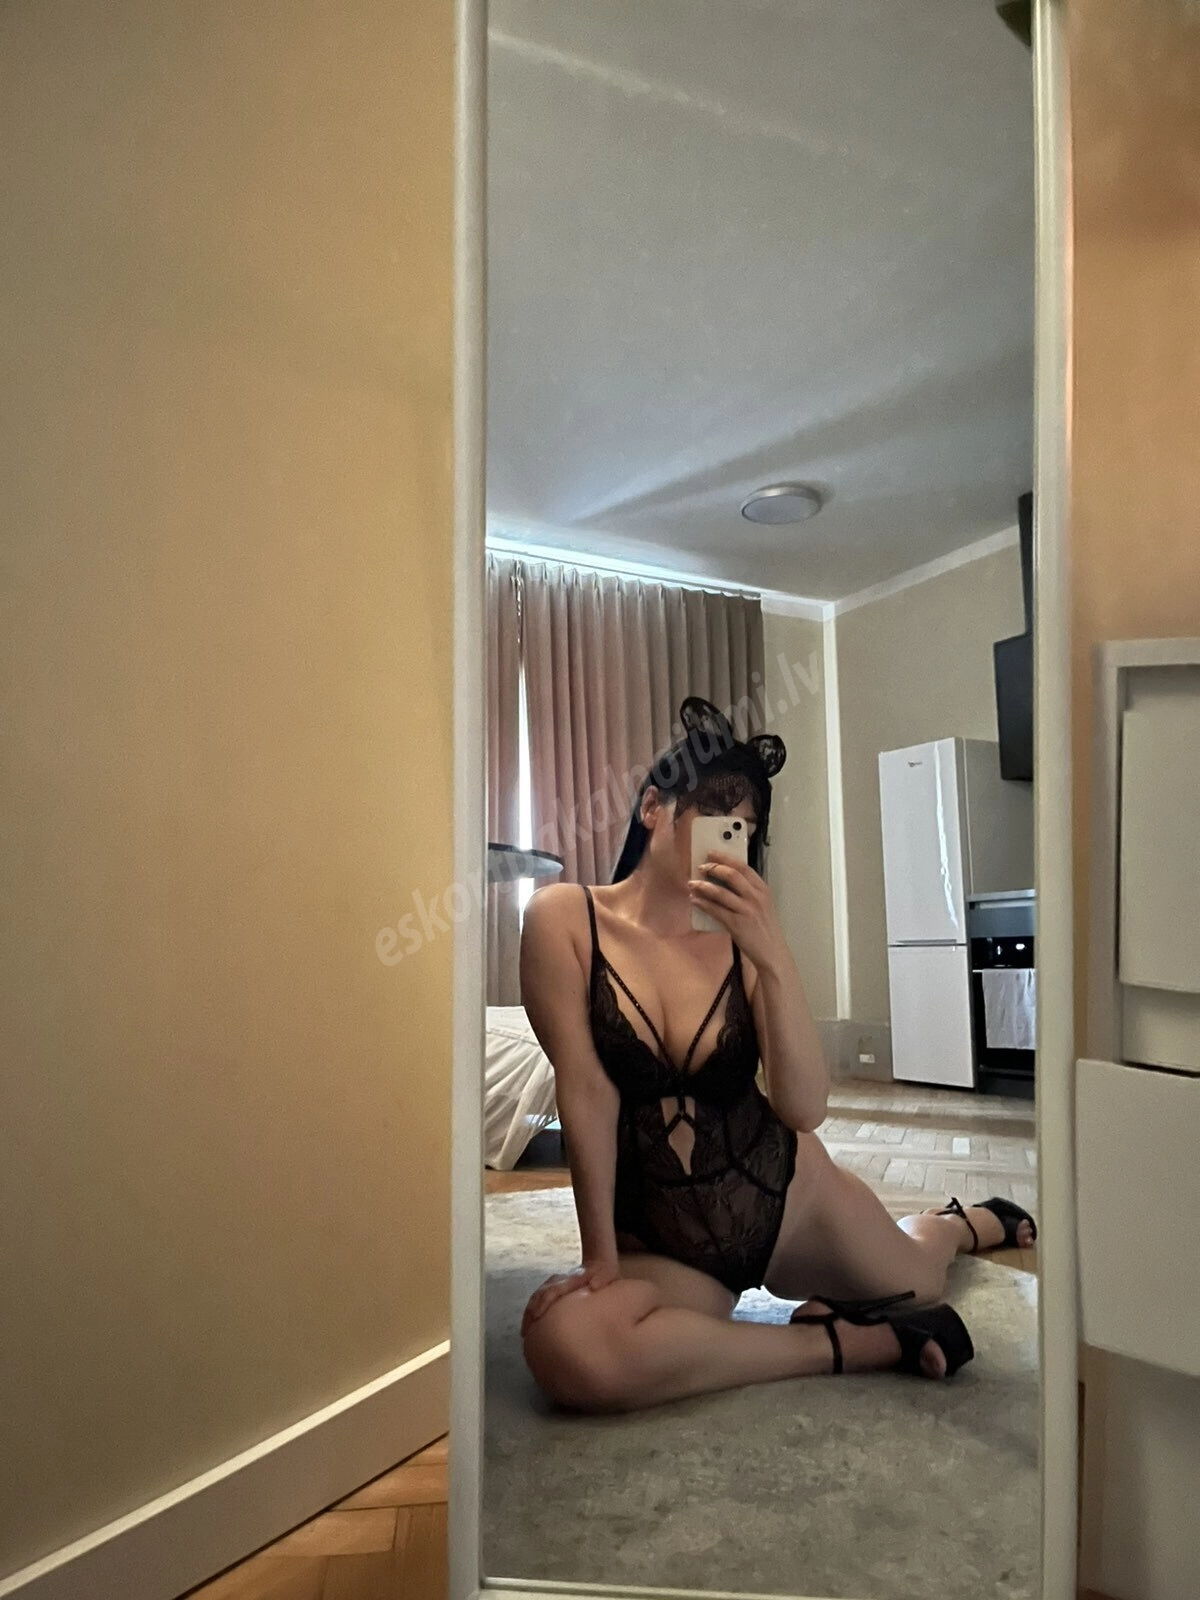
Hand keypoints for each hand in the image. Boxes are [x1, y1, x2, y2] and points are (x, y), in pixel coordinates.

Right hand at [520, 1259, 620, 1336]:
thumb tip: (594, 1286)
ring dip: (529, 1314)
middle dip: (532, 1311)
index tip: (537, 1316)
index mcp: (572, 1277)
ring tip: (525, 1332)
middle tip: (527, 1330)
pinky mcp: (553, 1290)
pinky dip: (532, 1313)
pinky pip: (538, 1301)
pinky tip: (530, 1328)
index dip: (544, 1301)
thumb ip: (602, 1277)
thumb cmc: (604, 1274)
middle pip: (540, 1294)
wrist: (599, 1264)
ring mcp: (555, 1284)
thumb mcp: (607, 1272)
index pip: (553, 1289)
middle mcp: (560, 1280)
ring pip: (537, 1297)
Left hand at [688, 849, 790, 973]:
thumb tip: (724, 880)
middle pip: (731, 875)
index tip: (712, 853)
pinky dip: (703, 903)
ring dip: (703, 886)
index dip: (725, 858)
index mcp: (763, 889)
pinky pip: (716, 910)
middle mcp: (756, 897)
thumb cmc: (764, 928)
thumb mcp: (762, 905)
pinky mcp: (737, 924)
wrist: (772, 952)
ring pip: (720, 892)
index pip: (744, 867)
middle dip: (713, 868)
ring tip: (692, 883)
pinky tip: (695, 900)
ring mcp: (747, 910)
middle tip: (700, 867)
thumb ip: (749, 892)